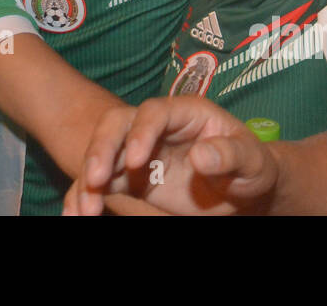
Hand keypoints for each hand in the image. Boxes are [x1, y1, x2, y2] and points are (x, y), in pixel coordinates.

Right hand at [63, 97, 278, 215]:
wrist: (241, 191)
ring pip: (102, 153)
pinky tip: (75, 214)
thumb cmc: (250, 167)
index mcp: (185, 113)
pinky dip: (84, 195)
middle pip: (117, 124)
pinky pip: (102, 183)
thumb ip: (230, 154)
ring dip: (88, 177)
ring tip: (84, 209)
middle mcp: (155, 127)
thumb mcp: (251, 161)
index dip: (141, 132)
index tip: (135, 161)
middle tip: (96, 180)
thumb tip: (201, 155)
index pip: (154, 112)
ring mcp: (138, 152)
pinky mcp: (130, 178)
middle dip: (102, 149)